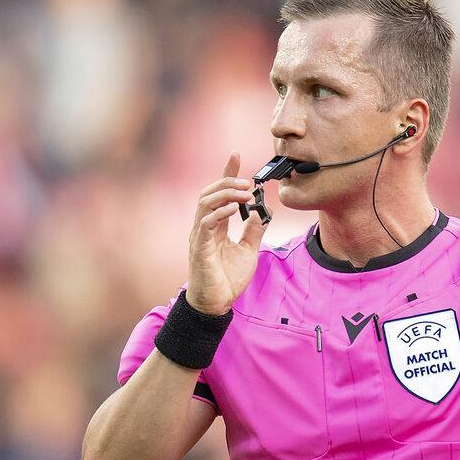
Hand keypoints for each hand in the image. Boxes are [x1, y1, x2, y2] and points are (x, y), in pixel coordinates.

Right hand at [185, 152, 268, 314]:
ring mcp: (199, 236)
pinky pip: (206, 223)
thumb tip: (260, 211)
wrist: (217, 304)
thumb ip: (254, 231)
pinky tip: (234, 209)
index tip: (235, 155)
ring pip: (205, 202)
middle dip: (227, 181)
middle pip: (209, 192)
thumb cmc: (227, 280)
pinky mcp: (199, 248)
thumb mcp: (249, 251)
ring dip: (225, 193)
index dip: (226, 173)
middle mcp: (204, 227)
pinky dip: (219, 212)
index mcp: (215, 226)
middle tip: (248, 182)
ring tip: (244, 192)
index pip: (218, 193)